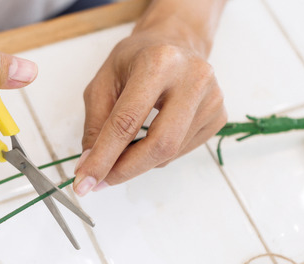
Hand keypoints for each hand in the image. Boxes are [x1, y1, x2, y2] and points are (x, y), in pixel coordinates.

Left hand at [73, 0, 226, 195]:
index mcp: (158, 63)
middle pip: (159, 144)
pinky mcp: (219, 116)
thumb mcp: (103, 82)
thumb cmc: (136, 60)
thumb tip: (90, 165)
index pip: (127, 122)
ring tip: (122, 149)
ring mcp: (212, 99)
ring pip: (169, 153)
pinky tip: (149, 136)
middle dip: (125, 170)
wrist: (174, 41)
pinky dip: (156, 156)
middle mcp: (193, 78)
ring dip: (138, 163)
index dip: (103, 157)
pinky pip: (180, 152)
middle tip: (101, 181)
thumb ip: (94, 125)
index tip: (85, 182)